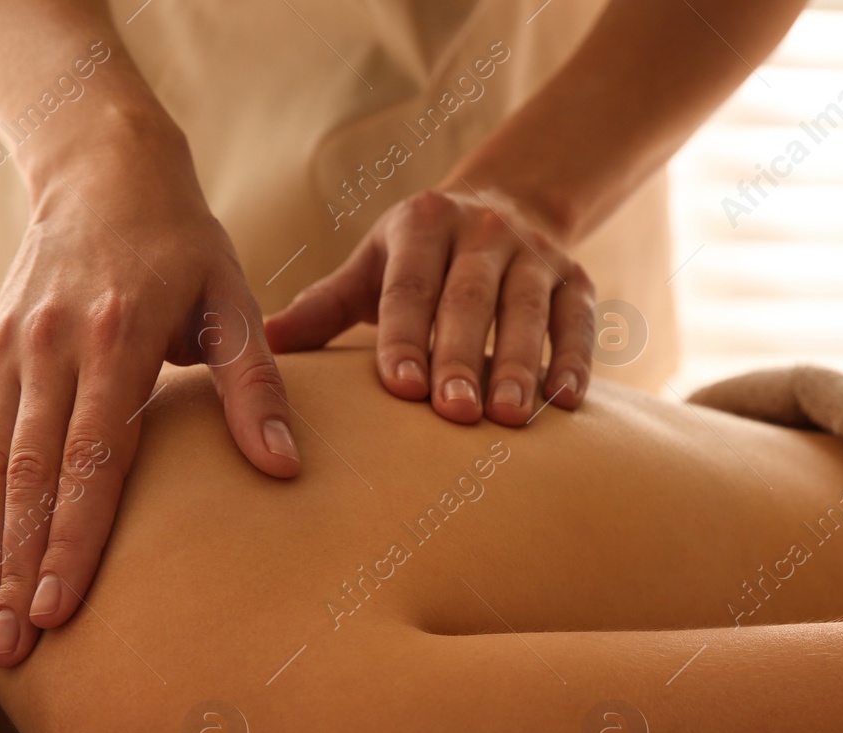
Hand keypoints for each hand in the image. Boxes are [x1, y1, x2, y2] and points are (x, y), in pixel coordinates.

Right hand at [0, 151, 299, 668]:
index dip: (71, 540)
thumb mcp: (235, 302)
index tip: (57, 611)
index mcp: (115, 341)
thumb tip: (284, 469)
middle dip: (15, 571)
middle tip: (9, 650)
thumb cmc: (185, 248)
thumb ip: (256, 388)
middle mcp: (49, 351)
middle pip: (26, 479)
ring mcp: (8, 353)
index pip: (90, 460)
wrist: (103, 171)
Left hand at [264, 186, 595, 425]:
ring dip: (519, 365)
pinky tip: (565, 402)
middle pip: (468, 299)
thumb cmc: (420, 258)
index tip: (400, 388)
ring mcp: (534, 253)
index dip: (404, 336)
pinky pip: (578, 321)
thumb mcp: (371, 267)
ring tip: (509, 418)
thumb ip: (324, 306)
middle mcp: (481, 230)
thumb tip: (264, 346)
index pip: (409, 287)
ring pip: (526, 311)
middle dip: (461, 357)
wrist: (505, 204)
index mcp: (421, 225)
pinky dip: (575, 360)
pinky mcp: (577, 279)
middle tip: (454, 415)